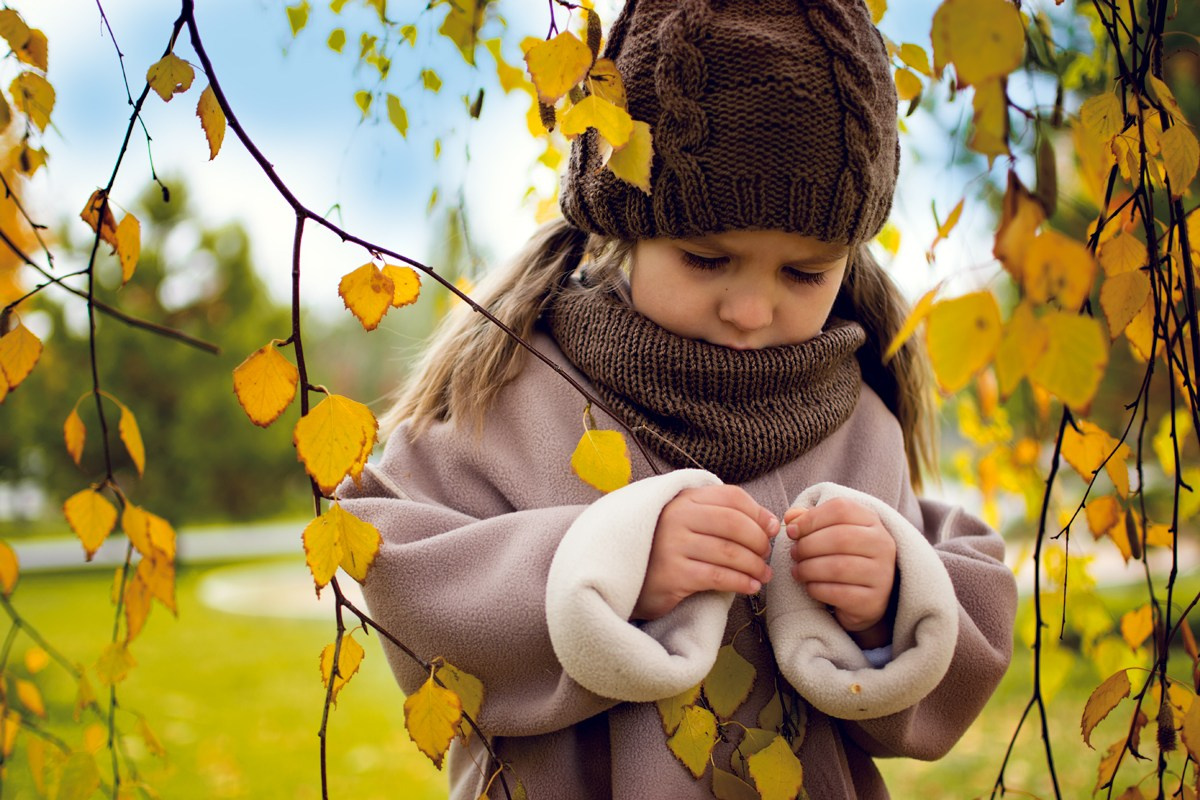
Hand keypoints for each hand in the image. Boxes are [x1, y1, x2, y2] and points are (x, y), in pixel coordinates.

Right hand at [633, 485, 778, 620]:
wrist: (627, 579)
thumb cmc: (667, 551)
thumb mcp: (690, 524)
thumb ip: (723, 516)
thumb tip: (771, 523)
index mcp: (683, 499)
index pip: (732, 497)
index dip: (758, 513)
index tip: (771, 530)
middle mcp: (677, 517)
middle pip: (735, 524)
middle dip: (759, 542)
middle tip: (766, 557)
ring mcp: (673, 545)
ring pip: (730, 552)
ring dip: (754, 566)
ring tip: (762, 576)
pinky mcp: (673, 574)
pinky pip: (719, 576)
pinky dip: (741, 583)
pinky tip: (750, 587)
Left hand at [784, 498, 896, 648]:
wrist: (866, 596)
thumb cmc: (843, 556)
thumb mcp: (831, 532)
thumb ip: (811, 520)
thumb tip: (791, 517)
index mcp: (872, 521)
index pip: (841, 509)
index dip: (811, 518)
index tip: (792, 531)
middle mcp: (882, 545)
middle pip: (840, 537)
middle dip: (808, 545)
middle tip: (794, 553)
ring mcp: (882, 574)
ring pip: (838, 567)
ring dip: (809, 568)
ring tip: (798, 570)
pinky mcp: (873, 600)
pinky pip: (838, 593)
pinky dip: (816, 588)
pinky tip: (809, 586)